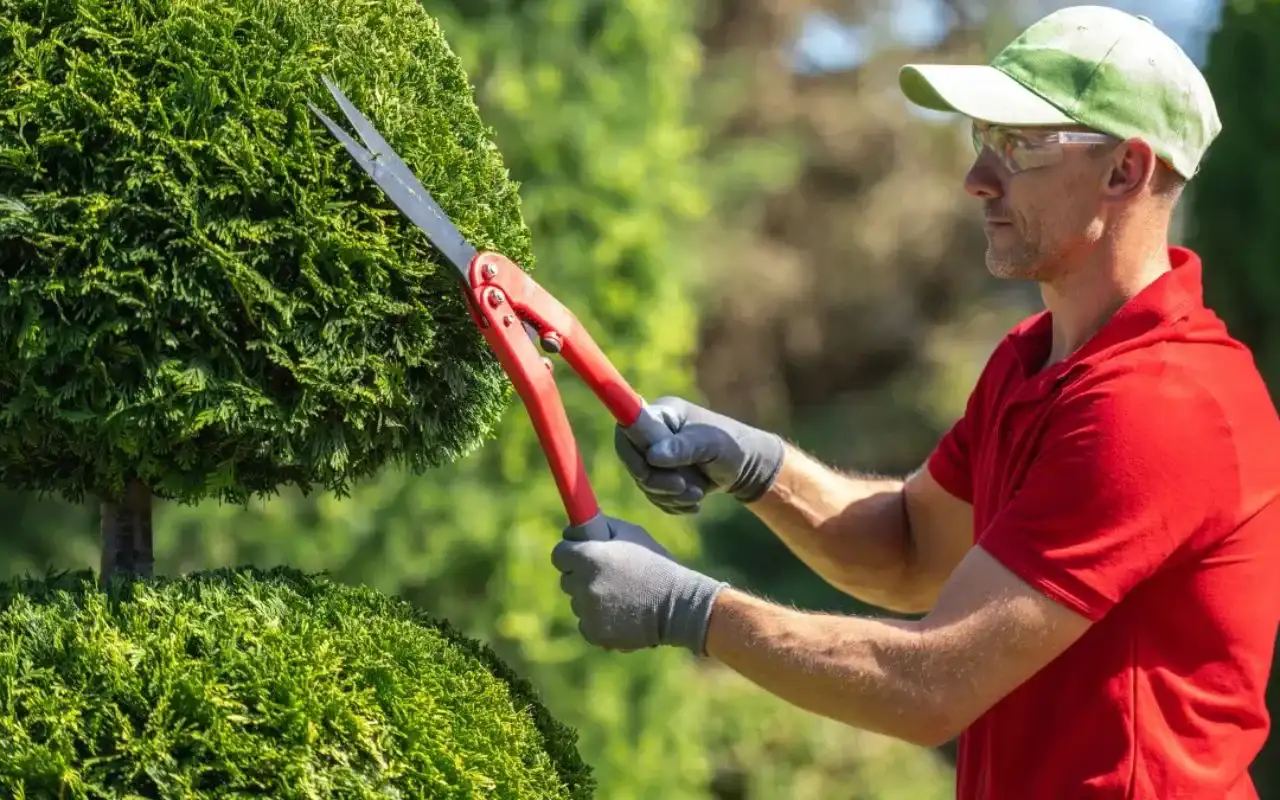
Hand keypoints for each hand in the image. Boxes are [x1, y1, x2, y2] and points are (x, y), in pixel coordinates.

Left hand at [552, 515, 727, 653]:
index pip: (559, 555)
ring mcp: (587, 611)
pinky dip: (598, 620)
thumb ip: (602, 527)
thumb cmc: (657, 565)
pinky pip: (585, 623)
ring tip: (622, 597)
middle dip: (581, 576)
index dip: (570, 554)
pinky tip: (621, 614)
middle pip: (567, 579)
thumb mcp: (633, 535)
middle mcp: (583, 583)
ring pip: (577, 602)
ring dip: (591, 599)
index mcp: (589, 557)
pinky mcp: (594, 633)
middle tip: (607, 577)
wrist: (678, 606)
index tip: (580, 556)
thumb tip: (578, 527)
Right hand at [615, 396, 784, 513]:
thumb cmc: (731, 446)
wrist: (746, 467)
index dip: (632, 452)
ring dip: (669, 495)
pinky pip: (654, 496)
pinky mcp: (660, 476)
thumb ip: (682, 448)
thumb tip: (652, 456)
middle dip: (657, 480)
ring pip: (644, 483)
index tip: (652, 468)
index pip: (628, 429)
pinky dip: (672, 504)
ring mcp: (655, 455)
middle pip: (633, 461)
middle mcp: (653, 433)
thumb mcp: (710, 444)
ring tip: (697, 493)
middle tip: (683, 486)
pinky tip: (694, 504)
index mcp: (662, 414)